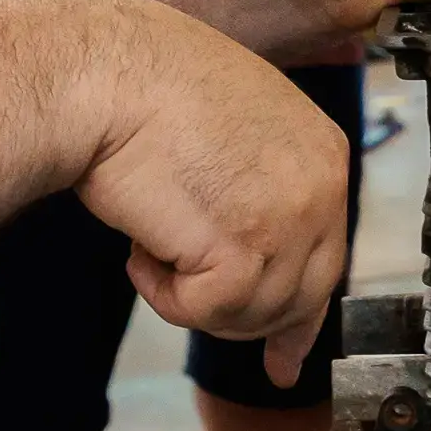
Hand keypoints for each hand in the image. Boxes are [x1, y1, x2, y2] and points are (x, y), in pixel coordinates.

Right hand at [73, 25, 356, 388]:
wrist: (104, 75)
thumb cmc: (144, 91)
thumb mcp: (230, 139)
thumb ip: (259, 198)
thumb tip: (260, 275)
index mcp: (325, 154)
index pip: (326, 260)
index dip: (295, 315)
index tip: (280, 355)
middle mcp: (321, 186)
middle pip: (296, 298)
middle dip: (240, 315)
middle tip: (185, 295)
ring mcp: (288, 218)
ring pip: (249, 314)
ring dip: (189, 294)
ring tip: (152, 240)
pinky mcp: (244, 247)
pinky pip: (206, 312)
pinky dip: (164, 296)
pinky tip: (142, 250)